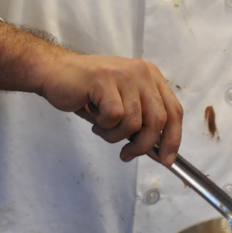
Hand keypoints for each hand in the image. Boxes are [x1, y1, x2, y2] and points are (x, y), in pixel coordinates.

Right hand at [39, 52, 182, 164]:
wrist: (56, 73)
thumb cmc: (89, 93)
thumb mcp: (123, 103)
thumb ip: (142, 121)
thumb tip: (159, 152)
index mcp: (151, 76)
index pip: (174, 111)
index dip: (173, 139)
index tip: (167, 160)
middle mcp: (142, 72)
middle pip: (158, 120)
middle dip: (143, 146)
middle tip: (126, 154)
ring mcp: (124, 74)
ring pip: (134, 123)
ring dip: (115, 135)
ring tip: (102, 127)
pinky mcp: (104, 80)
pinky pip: (114, 117)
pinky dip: (103, 126)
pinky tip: (93, 115)